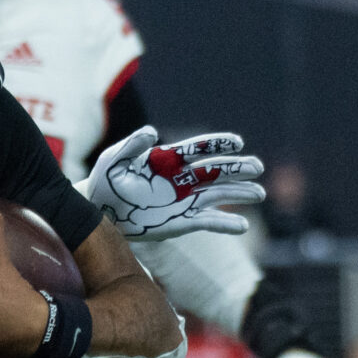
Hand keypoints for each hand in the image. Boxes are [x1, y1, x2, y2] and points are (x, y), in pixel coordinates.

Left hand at [86, 127, 264, 238]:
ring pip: (218, 194)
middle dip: (236, 169)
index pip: (198, 149)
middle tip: (257, 168)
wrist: (98, 212)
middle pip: (215, 171)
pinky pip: (208, 222)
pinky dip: (225, 224)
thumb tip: (151, 132)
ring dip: (239, 193)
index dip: (218, 144)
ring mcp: (184, 200)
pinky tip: (241, 226)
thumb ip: (131, 146)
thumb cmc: (104, 182)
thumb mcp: (112, 160)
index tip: (237, 143)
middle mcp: (182, 178)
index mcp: (168, 159)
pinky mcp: (181, 222)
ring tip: (259, 193)